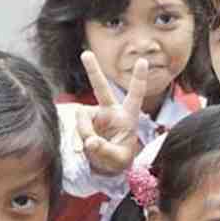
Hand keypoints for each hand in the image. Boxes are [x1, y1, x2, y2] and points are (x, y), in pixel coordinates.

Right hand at [76, 51, 148, 175]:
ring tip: (91, 147)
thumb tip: (90, 141)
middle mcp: (111, 111)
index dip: (138, 78)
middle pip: (101, 88)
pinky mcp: (83, 122)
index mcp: (128, 116)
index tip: (143, 61)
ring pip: (83, 117)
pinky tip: (83, 146)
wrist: (106, 167)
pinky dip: (77, 137)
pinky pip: (76, 126)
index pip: (135, 95)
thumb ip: (105, 151)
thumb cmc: (119, 160)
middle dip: (93, 70)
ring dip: (84, 132)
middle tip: (86, 53)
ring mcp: (95, 115)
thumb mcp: (118, 160)